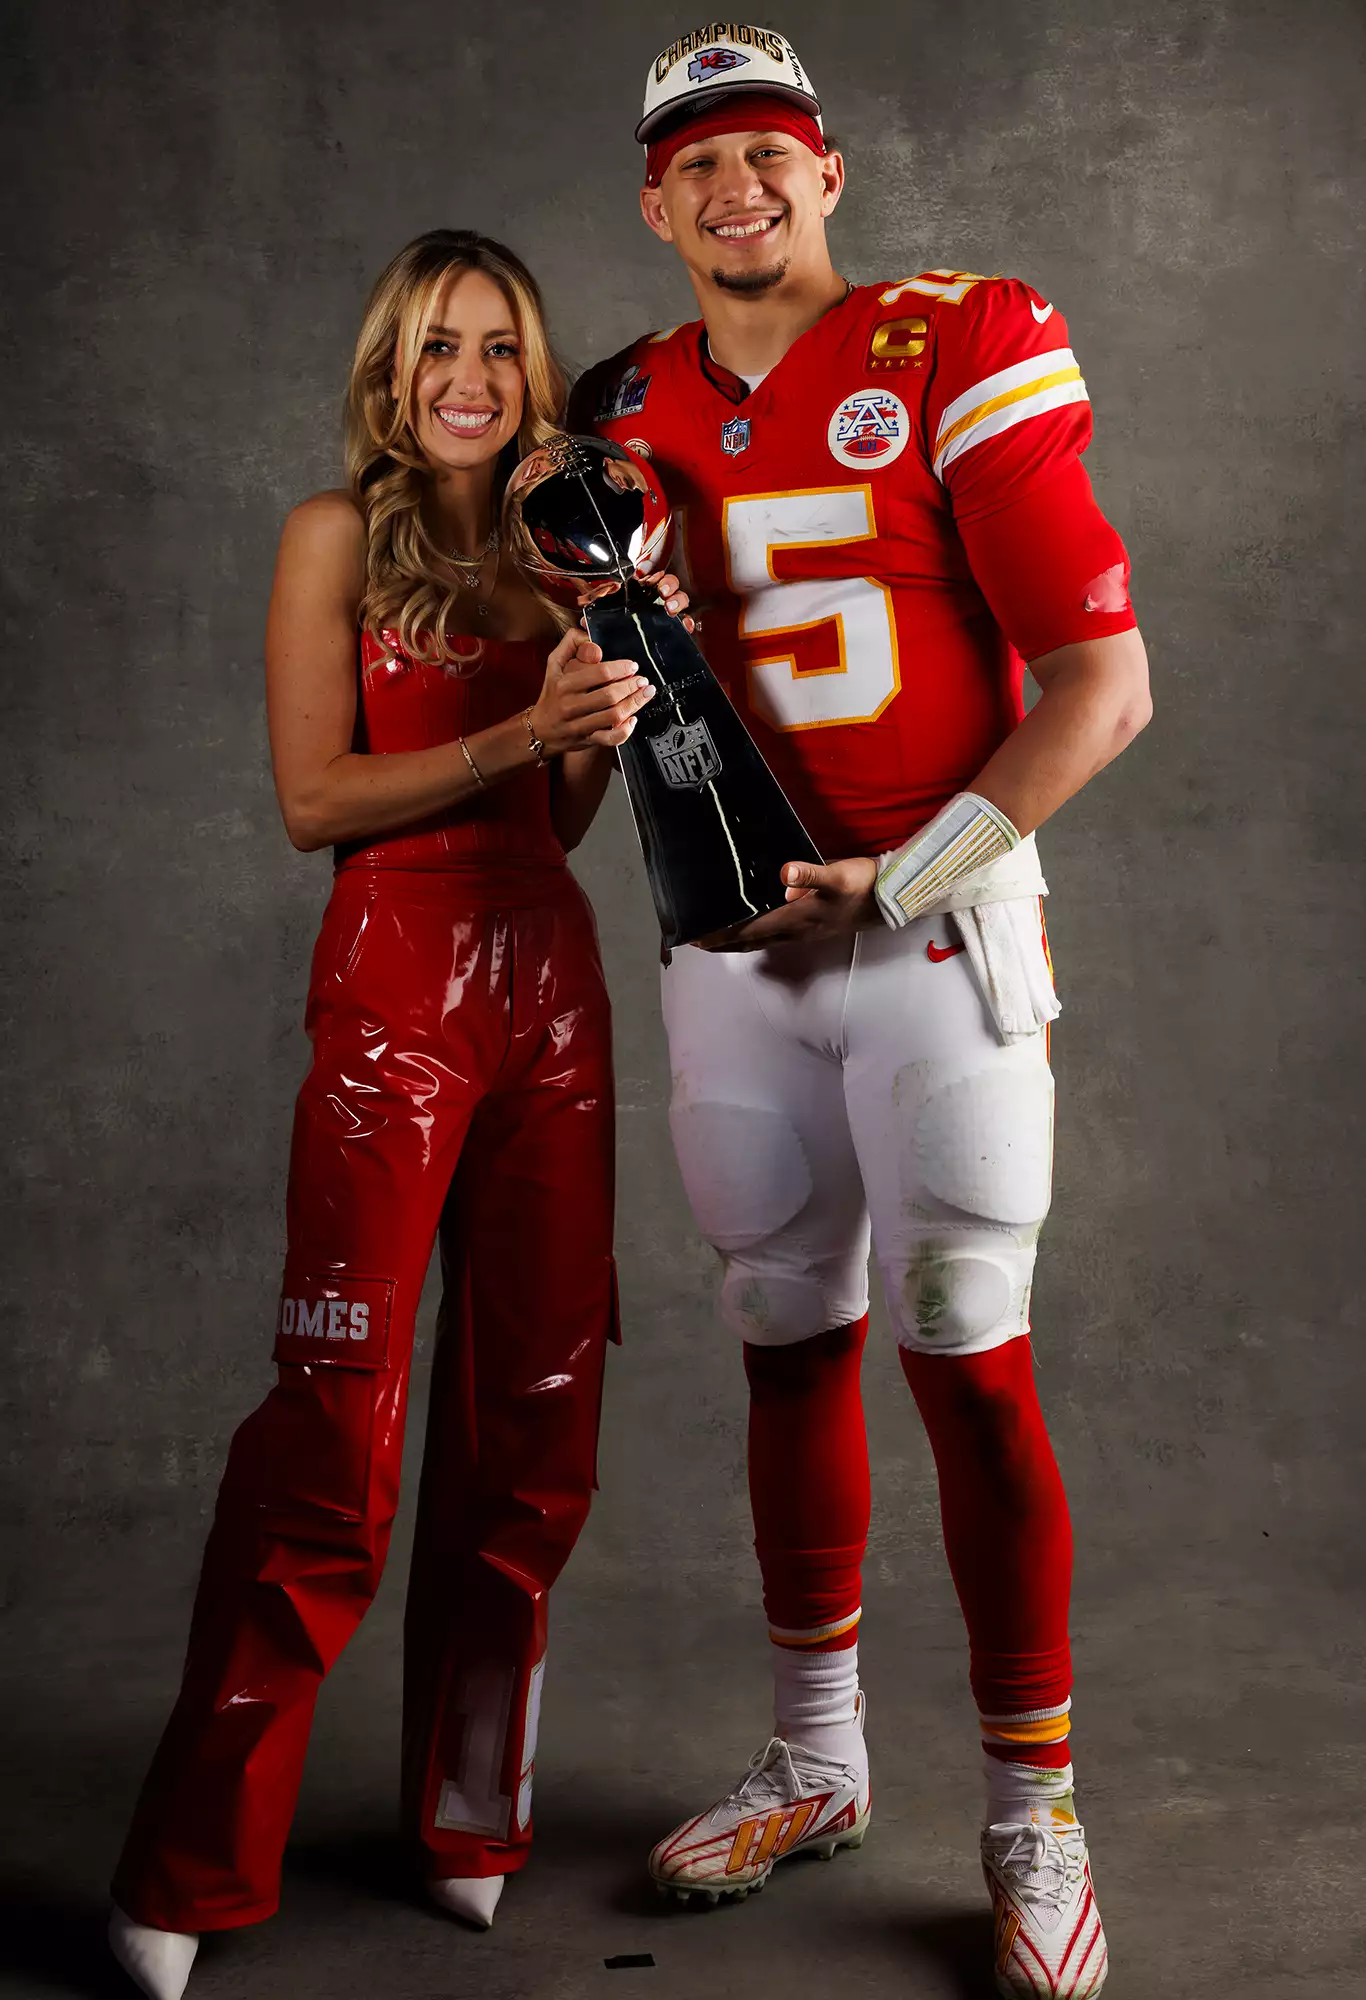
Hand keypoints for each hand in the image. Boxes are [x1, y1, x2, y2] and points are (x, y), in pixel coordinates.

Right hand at [529, 627, 655, 754]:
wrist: (540, 729)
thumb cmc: (552, 693)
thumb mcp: (554, 663)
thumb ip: (570, 644)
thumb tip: (588, 634)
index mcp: (564, 684)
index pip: (599, 673)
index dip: (621, 668)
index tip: (632, 666)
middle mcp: (571, 705)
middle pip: (609, 696)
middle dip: (631, 686)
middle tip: (642, 680)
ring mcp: (579, 725)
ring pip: (613, 716)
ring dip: (634, 704)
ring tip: (645, 694)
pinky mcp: (587, 739)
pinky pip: (609, 738)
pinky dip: (625, 731)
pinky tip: (633, 719)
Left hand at [575, 568, 696, 633]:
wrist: (625, 666)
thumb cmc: (616, 643)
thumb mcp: (603, 630)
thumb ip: (595, 624)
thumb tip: (583, 622)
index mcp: (639, 598)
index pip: (649, 580)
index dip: (653, 576)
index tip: (650, 579)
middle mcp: (656, 604)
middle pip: (669, 585)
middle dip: (669, 584)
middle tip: (663, 592)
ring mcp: (668, 617)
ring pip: (680, 600)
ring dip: (678, 600)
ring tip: (670, 609)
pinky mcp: (676, 632)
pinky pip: (687, 623)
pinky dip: (688, 622)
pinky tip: (685, 625)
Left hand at [697, 857, 880, 951]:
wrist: (888, 899)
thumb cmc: (861, 885)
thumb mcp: (836, 875)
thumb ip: (810, 874)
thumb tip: (785, 872)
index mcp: (795, 918)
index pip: (750, 930)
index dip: (724, 935)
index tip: (699, 938)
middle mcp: (795, 931)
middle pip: (751, 942)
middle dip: (724, 943)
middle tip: (698, 943)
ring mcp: (804, 933)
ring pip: (762, 942)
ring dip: (739, 943)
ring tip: (718, 941)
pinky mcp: (811, 928)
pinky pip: (775, 937)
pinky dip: (757, 937)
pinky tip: (754, 932)